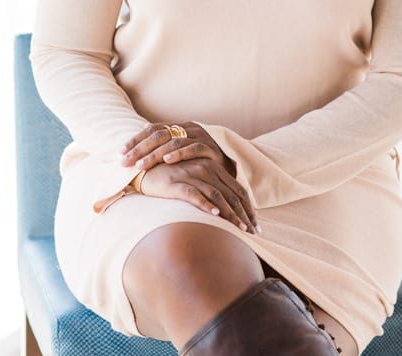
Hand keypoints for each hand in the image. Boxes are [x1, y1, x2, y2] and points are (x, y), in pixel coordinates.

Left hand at [120, 121, 235, 175]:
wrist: (227, 168)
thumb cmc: (197, 162)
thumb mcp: (179, 152)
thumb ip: (161, 149)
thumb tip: (136, 146)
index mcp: (177, 126)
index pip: (152, 129)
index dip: (135, 139)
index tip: (120, 152)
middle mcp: (187, 128)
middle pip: (159, 134)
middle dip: (140, 148)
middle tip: (125, 162)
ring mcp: (199, 136)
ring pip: (172, 142)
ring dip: (155, 154)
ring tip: (141, 165)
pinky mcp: (210, 148)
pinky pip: (192, 149)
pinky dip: (178, 154)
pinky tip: (167, 161)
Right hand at [130, 157, 260, 234]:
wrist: (145, 170)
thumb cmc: (173, 178)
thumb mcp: (196, 181)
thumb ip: (212, 190)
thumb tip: (229, 212)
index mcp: (214, 167)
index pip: (238, 189)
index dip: (249, 208)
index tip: (257, 226)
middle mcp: (205, 168)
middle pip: (231, 194)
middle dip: (244, 214)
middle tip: (253, 233)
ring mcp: (191, 175)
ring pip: (217, 195)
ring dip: (230, 213)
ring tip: (240, 229)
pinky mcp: (176, 183)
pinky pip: (194, 194)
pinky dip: (206, 204)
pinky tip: (215, 215)